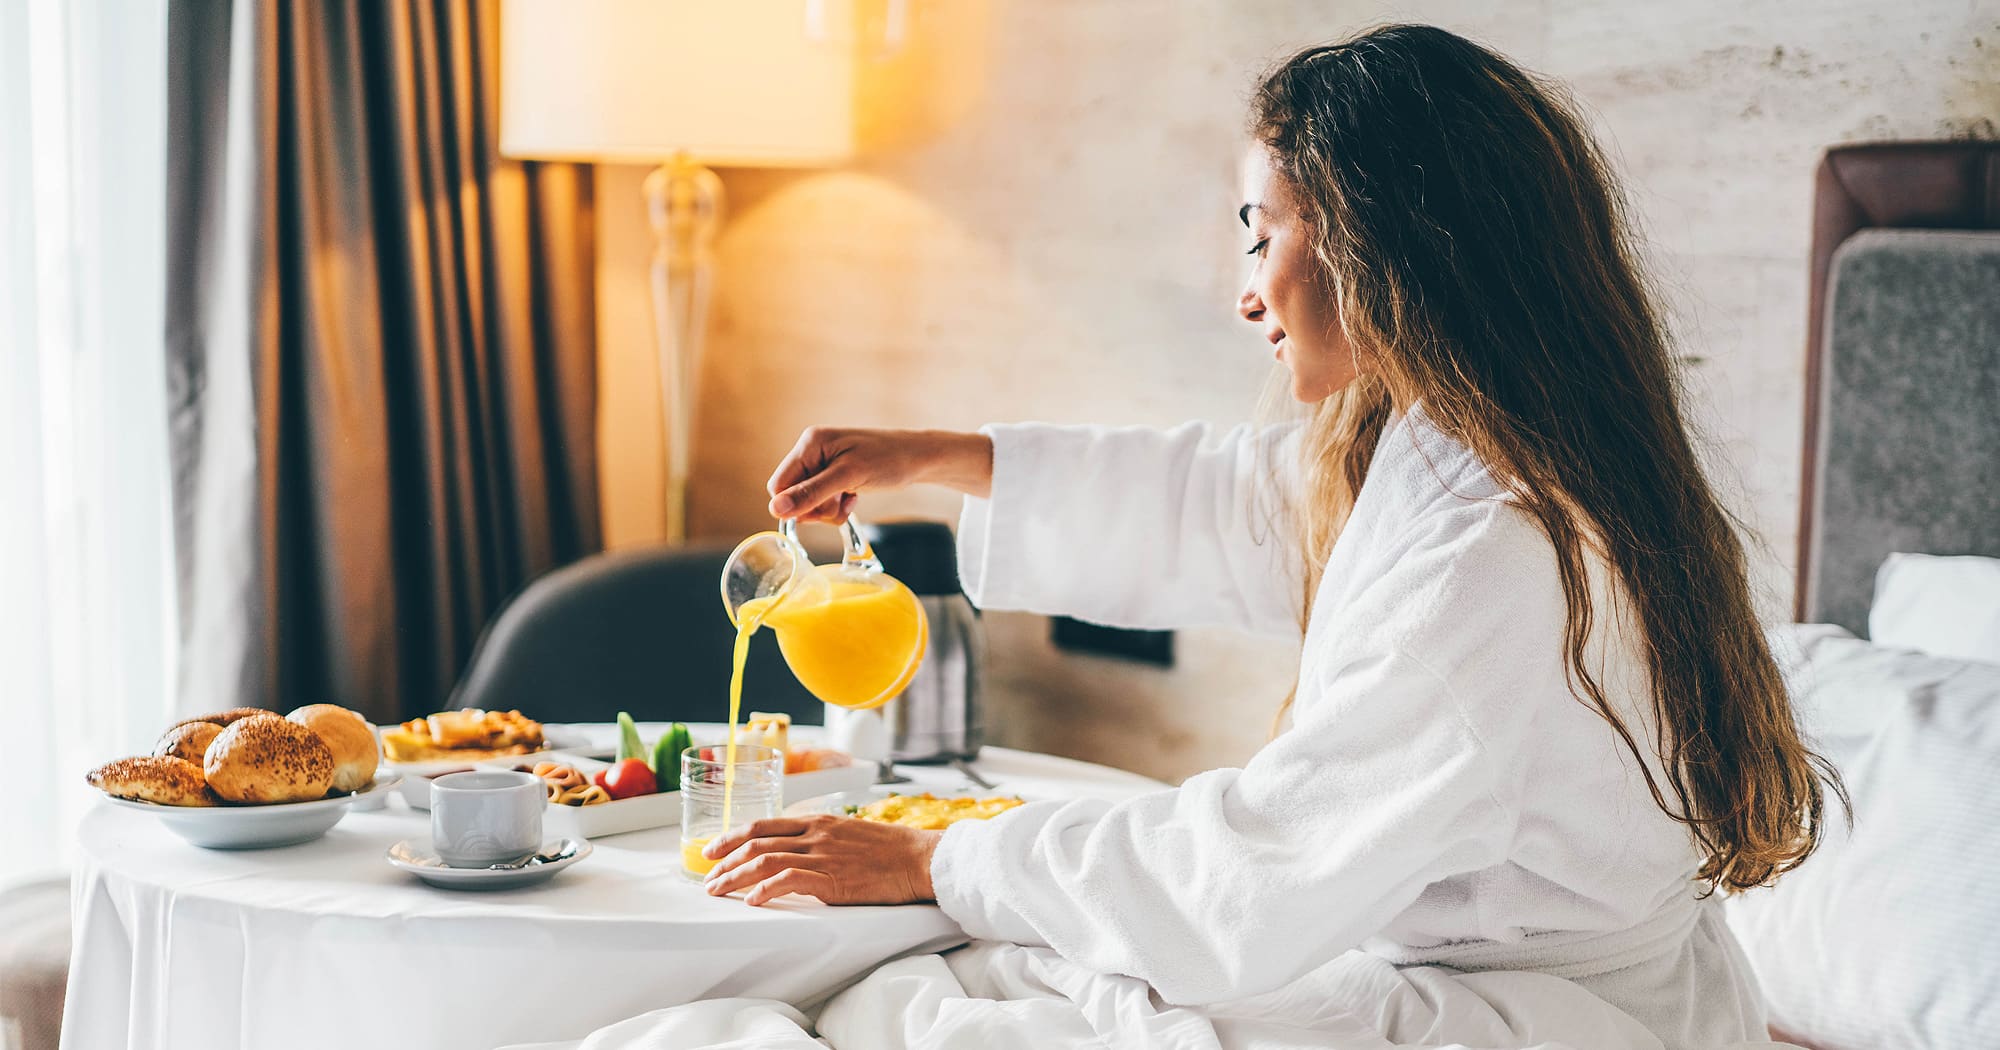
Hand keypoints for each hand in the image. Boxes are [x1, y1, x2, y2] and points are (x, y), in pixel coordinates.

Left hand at [702, 814, 942, 906]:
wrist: (919, 859)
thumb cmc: (890, 851)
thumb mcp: (850, 833)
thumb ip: (822, 839)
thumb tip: (797, 852)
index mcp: (818, 821)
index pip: (763, 825)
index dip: (732, 837)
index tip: (713, 851)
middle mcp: (815, 834)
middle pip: (756, 842)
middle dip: (725, 861)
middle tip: (708, 878)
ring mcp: (822, 855)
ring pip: (764, 861)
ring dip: (735, 877)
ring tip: (718, 891)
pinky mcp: (832, 878)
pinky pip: (789, 880)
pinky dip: (765, 890)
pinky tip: (753, 901)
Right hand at [766, 426, 992, 523]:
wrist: (918, 459)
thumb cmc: (888, 461)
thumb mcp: (848, 477)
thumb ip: (811, 493)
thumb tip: (776, 509)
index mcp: (810, 444)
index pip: (779, 485)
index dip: (795, 505)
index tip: (820, 511)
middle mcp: (812, 451)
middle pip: (792, 495)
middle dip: (815, 508)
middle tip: (840, 504)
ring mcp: (823, 463)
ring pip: (807, 501)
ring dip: (828, 509)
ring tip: (850, 500)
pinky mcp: (834, 475)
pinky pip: (822, 500)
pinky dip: (836, 506)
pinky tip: (853, 499)